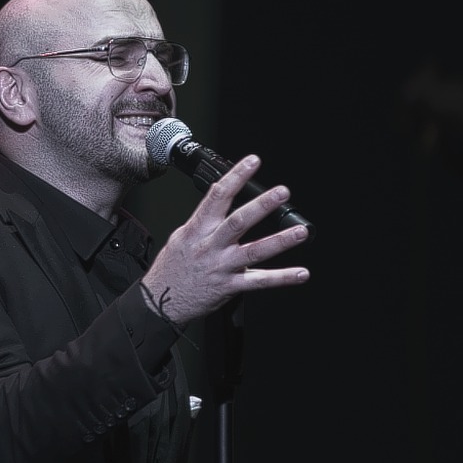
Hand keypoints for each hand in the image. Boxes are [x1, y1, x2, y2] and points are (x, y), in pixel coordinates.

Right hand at [140, 154, 309, 326]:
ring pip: (254, 251)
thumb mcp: (181, 237)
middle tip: (282, 192)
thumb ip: (203, 221)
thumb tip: (218, 201)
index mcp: (198, 229)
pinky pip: (259, 282)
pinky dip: (282, 278)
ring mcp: (221, 266)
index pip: (217, 196)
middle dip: (262, 205)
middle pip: (238, 221)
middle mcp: (211, 245)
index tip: (252, 162)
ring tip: (300, 232)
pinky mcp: (230, 286)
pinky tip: (301, 273)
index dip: (236, 176)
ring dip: (280, 241)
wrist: (161, 300)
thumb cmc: (171, 269)